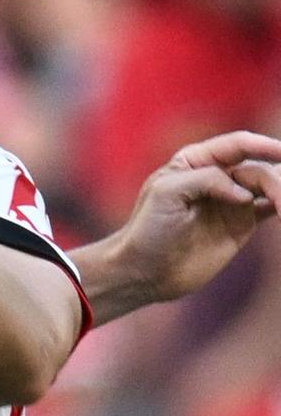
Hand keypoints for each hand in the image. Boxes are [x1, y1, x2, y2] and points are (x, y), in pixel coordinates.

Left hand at [107, 131, 280, 304]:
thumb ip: (206, 180)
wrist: (148, 270)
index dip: (264, 145)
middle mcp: (218, 176)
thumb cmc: (149, 227)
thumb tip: (245, 193)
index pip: (238, 145)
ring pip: (271, 187)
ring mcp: (233, 201)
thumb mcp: (167, 193)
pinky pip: (272, 209)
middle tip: (280, 203)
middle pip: (260, 168)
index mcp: (196, 160)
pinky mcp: (243, 224)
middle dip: (277, 181)